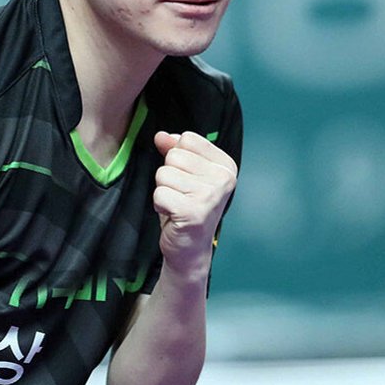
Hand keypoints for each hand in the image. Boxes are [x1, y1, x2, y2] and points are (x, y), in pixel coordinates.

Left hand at [152, 131, 236, 277]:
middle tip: (180, 195)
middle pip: (174, 156)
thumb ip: (175, 150)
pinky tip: (173, 215)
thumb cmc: (186, 208)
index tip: (186, 179)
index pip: (187, 139)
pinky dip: (159, 205)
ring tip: (176, 205)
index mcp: (225, 165)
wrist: (189, 249)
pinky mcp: (194, 211)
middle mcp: (223, 178)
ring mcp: (210, 195)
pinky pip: (159, 193)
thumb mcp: (184, 174)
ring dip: (163, 191)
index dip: (177, 158)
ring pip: (164, 174)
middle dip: (169, 175)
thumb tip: (161, 135)